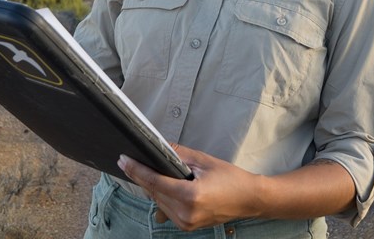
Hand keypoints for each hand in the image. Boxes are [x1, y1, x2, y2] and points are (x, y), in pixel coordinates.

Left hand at [117, 145, 261, 230]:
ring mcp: (185, 223)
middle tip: (131, 161)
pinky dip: (162, 196)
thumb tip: (160, 146)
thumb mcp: (205, 161)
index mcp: (191, 196)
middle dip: (142, 176)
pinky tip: (162, 184)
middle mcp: (185, 214)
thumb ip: (180, 154)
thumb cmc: (231, 178)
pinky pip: (167, 209)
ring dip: (152, 186)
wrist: (249, 199)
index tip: (124, 160)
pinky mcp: (187, 227)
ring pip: (159, 201)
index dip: (137, 170)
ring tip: (146, 170)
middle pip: (154, 192)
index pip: (155, 182)